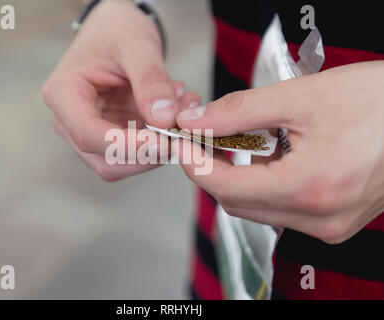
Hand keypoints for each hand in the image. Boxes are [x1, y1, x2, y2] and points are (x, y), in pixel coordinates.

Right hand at [43, 0, 199, 180]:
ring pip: (122, 164)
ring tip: (181, 109)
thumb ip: (150, 80)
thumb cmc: (116, 31)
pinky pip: (136, 153)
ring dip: (157, 149)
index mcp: (63, 94)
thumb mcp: (136, 45)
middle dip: (146, 153)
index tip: (163, 140)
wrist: (115, 30)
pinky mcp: (111, 137)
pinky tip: (176, 112)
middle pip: (105, 159)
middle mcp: (70, 121)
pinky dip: (161, 141)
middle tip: (181, 131)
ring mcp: (90, 132)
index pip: (89, 135)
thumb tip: (164, 119)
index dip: (126, 145)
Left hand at [174, 61, 383, 243]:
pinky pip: (283, 208)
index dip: (195, 164)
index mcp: (310, 187)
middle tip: (205, 136)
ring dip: (241, 176)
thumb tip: (195, 121)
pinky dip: (267, 183)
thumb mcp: (301, 97)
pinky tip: (274, 153)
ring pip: (259, 208)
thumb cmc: (377, 99)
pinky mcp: (336, 221)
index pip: (226, 189)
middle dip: (214, 170)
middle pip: (239, 203)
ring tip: (245, 138)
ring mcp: (331, 224)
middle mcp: (321, 218)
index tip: (182, 141)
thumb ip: (239, 111)